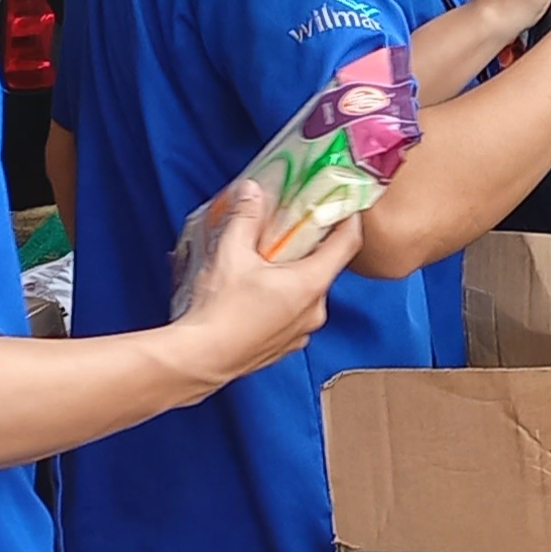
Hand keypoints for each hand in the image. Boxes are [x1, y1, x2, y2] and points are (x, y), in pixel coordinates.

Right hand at [170, 182, 358, 379]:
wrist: (200, 359)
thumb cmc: (219, 310)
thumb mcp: (231, 253)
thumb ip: (246, 218)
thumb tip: (252, 191)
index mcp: (310, 284)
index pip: (347, 244)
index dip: (349, 219)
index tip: (345, 205)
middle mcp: (314, 310)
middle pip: (323, 268)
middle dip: (308, 247)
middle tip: (288, 229)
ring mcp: (301, 332)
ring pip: (306, 293)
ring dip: (291, 275)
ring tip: (264, 262)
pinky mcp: (285, 346)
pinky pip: (292, 315)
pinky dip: (281, 300)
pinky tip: (255, 293)